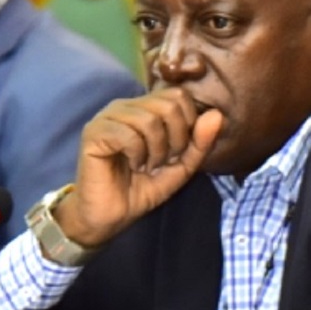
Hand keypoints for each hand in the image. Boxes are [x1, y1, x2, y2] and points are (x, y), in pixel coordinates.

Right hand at [54, 90, 223, 249]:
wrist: (111, 214)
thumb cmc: (143, 187)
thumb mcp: (182, 166)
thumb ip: (200, 142)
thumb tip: (217, 114)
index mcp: (146, 108)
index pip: (179, 95)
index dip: (188, 124)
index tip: (178, 151)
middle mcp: (126, 106)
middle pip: (168, 104)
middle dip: (176, 139)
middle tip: (162, 161)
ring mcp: (107, 117)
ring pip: (149, 119)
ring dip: (156, 150)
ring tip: (146, 165)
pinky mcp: (93, 132)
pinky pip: (128, 134)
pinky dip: (137, 154)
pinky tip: (131, 165)